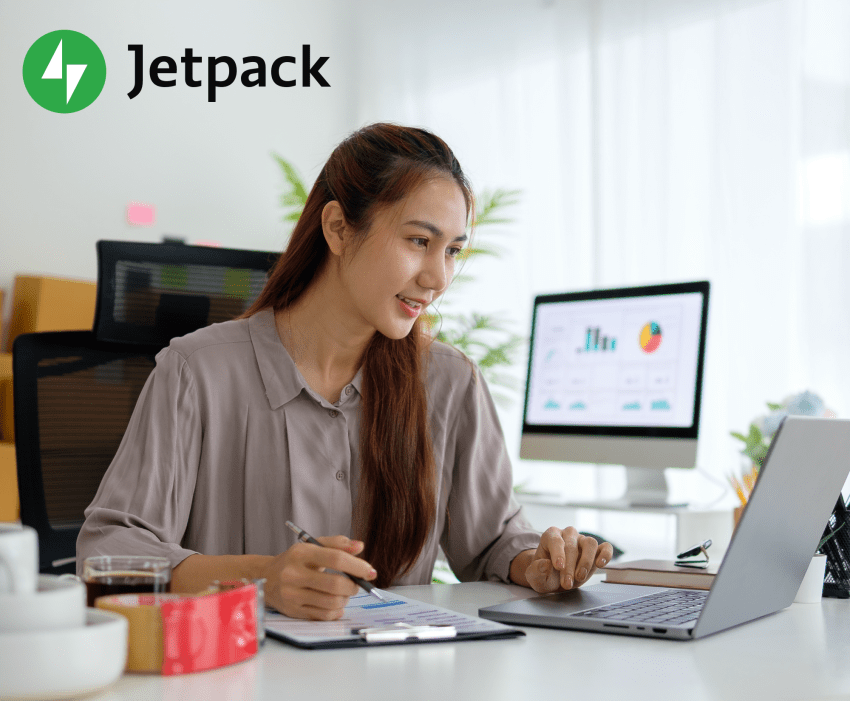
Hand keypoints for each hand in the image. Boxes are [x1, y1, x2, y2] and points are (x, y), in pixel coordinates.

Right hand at [262, 535, 377, 619]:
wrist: (265, 577)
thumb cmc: (294, 560)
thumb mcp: (312, 545)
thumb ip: (337, 544)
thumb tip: (359, 546)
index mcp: (301, 554)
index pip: (335, 559)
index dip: (357, 566)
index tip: (370, 571)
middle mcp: (294, 574)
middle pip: (335, 584)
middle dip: (353, 586)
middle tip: (356, 584)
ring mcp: (292, 595)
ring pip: (331, 602)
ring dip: (345, 598)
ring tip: (344, 592)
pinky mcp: (293, 611)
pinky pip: (324, 615)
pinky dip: (336, 611)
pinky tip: (335, 603)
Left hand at [524, 526, 613, 593]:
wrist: (554, 578)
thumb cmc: (544, 574)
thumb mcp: (535, 576)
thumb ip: (536, 570)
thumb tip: (545, 564)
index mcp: (551, 535)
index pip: (555, 540)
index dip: (557, 553)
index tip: (558, 567)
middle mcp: (568, 534)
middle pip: (571, 546)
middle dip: (569, 567)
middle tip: (566, 584)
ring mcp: (583, 540)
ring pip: (590, 543)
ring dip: (586, 561)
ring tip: (580, 577)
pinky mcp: (596, 550)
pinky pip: (605, 547)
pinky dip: (605, 554)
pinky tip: (601, 564)